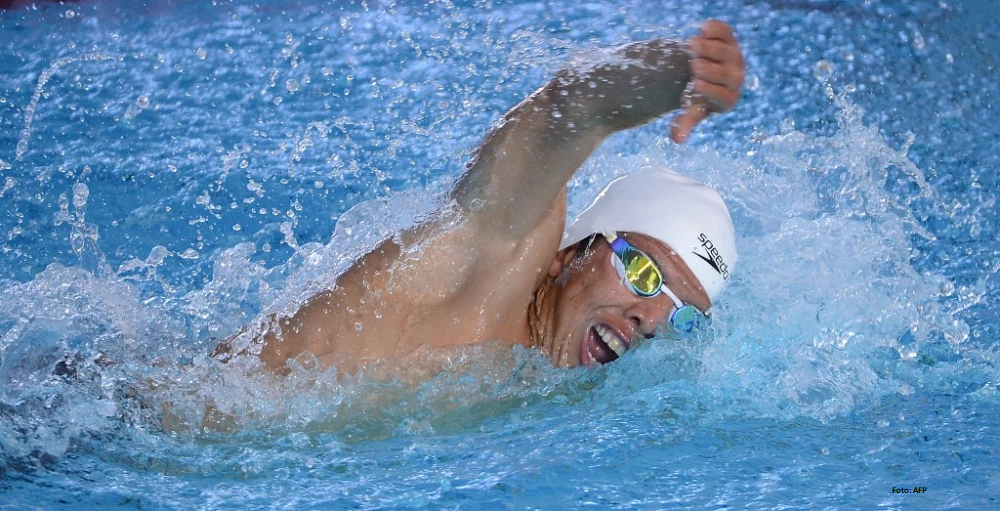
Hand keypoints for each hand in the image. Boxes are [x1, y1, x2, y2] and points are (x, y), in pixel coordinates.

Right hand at [670, 20, 744, 142]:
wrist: (706, 72)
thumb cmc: (699, 95)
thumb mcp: (692, 108)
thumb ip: (685, 122)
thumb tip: (677, 140)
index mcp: (728, 98)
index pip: (724, 95)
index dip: (712, 89)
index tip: (695, 84)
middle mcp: (736, 78)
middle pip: (729, 74)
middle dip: (712, 69)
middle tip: (694, 64)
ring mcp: (735, 56)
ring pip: (727, 51)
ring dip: (710, 48)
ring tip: (691, 45)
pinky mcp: (729, 38)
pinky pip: (726, 32)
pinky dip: (716, 29)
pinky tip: (702, 29)